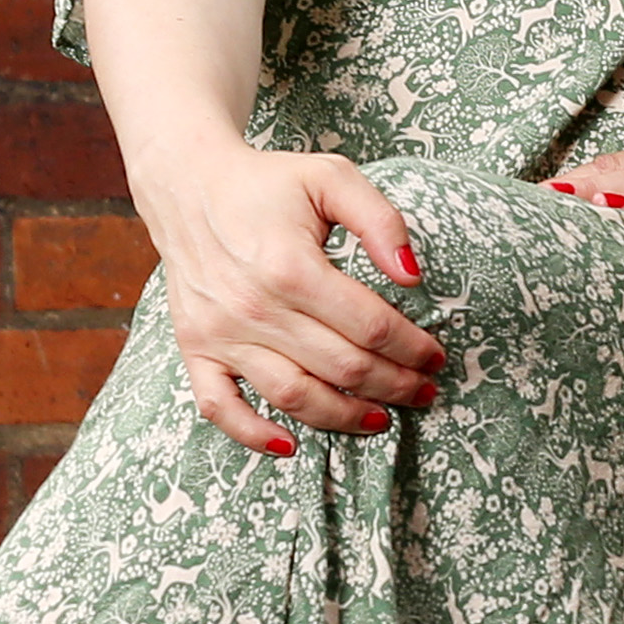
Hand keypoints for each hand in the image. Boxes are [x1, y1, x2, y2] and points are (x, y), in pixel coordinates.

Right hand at [152, 146, 440, 457]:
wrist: (188, 185)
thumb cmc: (267, 184)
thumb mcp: (332, 178)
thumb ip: (380, 221)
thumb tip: (413, 275)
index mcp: (291, 266)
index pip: (370, 326)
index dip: (412, 347)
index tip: (435, 356)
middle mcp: (253, 307)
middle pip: (341, 367)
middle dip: (394, 385)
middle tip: (422, 390)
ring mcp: (220, 333)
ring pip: (294, 396)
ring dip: (345, 416)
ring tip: (382, 418)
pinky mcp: (195, 347)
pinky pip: (220, 407)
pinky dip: (253, 434)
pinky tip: (291, 445)